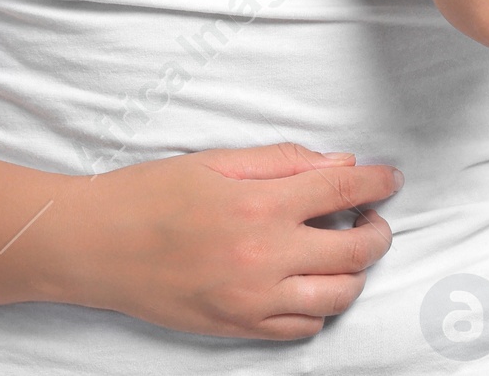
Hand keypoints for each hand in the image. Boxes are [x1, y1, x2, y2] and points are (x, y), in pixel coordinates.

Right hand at [58, 141, 399, 339]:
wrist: (97, 247)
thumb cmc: (150, 194)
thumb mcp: (215, 160)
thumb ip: (282, 161)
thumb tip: (339, 165)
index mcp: (258, 205)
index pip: (340, 194)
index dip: (377, 183)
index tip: (391, 177)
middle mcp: (263, 258)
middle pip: (352, 251)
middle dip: (376, 232)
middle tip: (372, 217)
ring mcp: (253, 301)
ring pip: (336, 297)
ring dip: (354, 272)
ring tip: (346, 250)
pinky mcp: (239, 328)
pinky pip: (302, 328)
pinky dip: (319, 306)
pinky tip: (310, 283)